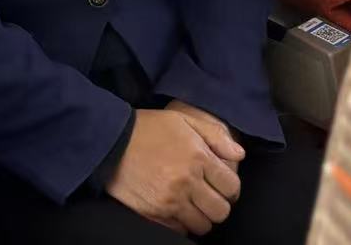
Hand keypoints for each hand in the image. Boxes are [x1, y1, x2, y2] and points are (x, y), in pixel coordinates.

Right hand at [105, 107, 243, 235]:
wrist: (110, 141)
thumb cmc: (148, 128)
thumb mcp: (182, 120)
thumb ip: (215, 135)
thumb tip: (240, 154)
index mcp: (198, 157)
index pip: (232, 186)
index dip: (230, 187)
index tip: (222, 185)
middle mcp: (187, 181)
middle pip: (221, 210)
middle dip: (218, 205)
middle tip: (208, 196)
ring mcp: (170, 201)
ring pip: (203, 225)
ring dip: (201, 217)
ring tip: (192, 205)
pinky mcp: (155, 214)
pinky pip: (181, 231)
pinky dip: (182, 224)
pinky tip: (176, 209)